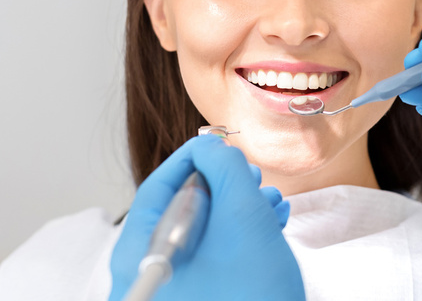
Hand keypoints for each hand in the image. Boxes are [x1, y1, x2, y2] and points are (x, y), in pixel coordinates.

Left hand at [109, 135, 304, 300]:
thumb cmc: (253, 293)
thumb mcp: (242, 218)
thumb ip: (224, 169)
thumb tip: (210, 147)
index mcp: (141, 253)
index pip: (160, 186)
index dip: (194, 157)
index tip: (221, 143)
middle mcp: (150, 273)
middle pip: (182, 209)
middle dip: (225, 186)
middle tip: (253, 177)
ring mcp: (175, 289)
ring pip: (204, 232)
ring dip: (240, 210)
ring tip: (272, 203)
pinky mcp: (201, 297)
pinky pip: (214, 255)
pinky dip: (240, 236)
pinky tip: (269, 226)